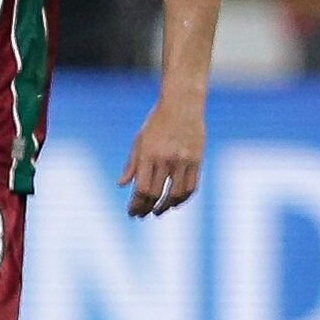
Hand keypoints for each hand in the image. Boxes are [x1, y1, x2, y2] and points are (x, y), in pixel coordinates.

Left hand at [119, 95, 204, 216]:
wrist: (182, 104)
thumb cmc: (157, 122)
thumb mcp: (139, 140)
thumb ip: (131, 164)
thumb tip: (121, 185)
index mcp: (148, 155)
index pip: (141, 189)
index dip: (136, 205)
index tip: (132, 212)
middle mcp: (166, 159)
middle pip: (156, 194)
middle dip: (147, 208)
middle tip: (142, 215)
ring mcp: (183, 161)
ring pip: (175, 195)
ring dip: (166, 207)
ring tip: (158, 211)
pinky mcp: (197, 160)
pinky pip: (191, 187)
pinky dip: (182, 199)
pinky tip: (174, 202)